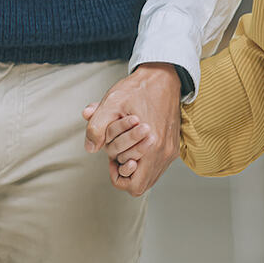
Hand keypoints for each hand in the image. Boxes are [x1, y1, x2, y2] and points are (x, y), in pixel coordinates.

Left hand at [82, 63, 180, 195]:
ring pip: (150, 175)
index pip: (133, 185)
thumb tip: (91, 148)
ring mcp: (170, 150)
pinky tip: (134, 141)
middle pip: (141, 183)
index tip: (110, 158)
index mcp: (151, 145)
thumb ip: (97, 127)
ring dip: (134, 165)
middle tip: (116, 150)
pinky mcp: (173, 146)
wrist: (162, 77)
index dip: (116, 175)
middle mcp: (164, 152)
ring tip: (124, 145)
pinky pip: (157, 164)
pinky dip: (143, 158)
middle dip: (124, 169)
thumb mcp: (110, 103)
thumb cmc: (136, 89)